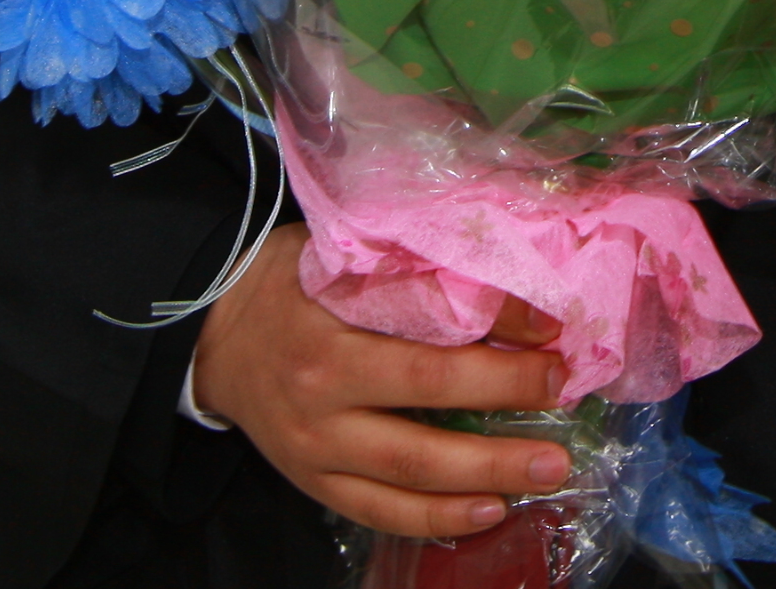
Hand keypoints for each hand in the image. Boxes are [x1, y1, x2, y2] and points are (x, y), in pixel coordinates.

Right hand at [193, 228, 572, 539]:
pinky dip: (438, 518)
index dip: (496, 323)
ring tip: (548, 469)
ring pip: (411, 473)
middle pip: (427, 402)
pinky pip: (381, 512)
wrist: (213, 335)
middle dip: (504, 398)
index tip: (551, 325)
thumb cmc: (289, 284)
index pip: (427, 323)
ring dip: (487, 473)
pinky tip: (490, 510)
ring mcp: (316, 448)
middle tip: (562, 395)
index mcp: (329, 328)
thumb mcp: (340, 259)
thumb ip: (404, 273)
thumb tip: (499, 281)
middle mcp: (322, 394)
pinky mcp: (314, 483)